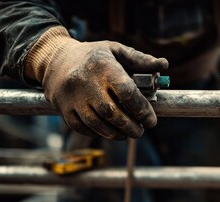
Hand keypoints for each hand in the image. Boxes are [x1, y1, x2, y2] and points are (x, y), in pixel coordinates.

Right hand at [25, 27, 167, 139]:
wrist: (55, 60)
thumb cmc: (93, 56)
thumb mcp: (116, 50)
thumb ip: (140, 59)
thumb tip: (164, 64)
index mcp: (102, 65)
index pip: (126, 91)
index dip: (141, 109)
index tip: (151, 120)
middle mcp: (85, 82)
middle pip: (112, 112)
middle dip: (131, 126)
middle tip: (141, 131)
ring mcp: (72, 97)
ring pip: (97, 124)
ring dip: (116, 134)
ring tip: (128, 134)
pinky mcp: (63, 109)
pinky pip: (83, 128)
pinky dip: (99, 134)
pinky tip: (110, 132)